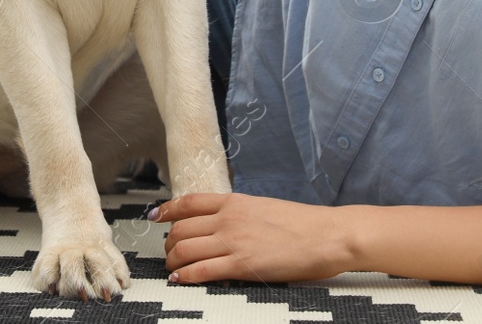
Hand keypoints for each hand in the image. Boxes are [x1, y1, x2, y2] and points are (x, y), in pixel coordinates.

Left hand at [156, 192, 355, 284]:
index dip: (167, 210)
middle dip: (169, 243)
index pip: (189, 202)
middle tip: (170, 253)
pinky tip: (180, 279)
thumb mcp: (264, 208)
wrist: (327, 235)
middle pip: (181, 228)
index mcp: (235, 202)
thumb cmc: (302, 224)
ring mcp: (234, 241)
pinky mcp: (242, 265)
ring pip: (184, 249)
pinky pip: (201, 271)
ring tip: (173, 269)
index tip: (155, 217)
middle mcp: (229, 218)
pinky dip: (185, 276)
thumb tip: (221, 224)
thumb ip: (239, 214)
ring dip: (173, 261)